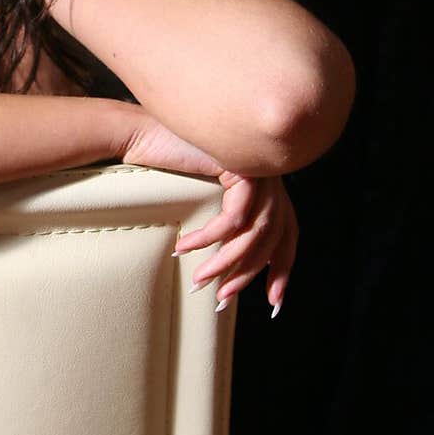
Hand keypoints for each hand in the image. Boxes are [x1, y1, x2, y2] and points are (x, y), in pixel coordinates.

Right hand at [172, 172, 297, 317]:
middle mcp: (270, 179)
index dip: (283, 269)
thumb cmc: (168, 167)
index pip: (288, 234)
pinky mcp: (240, 168)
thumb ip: (228, 223)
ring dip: (224, 262)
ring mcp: (258, 171)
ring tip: (199, 279)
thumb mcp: (206, 200)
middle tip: (222, 298)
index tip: (274, 302)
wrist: (145, 132)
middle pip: (273, 239)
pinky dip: (209, 238)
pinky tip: (186, 246)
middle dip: (248, 275)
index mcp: (268, 187)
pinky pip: (233, 217)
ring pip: (253, 233)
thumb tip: (232, 265)